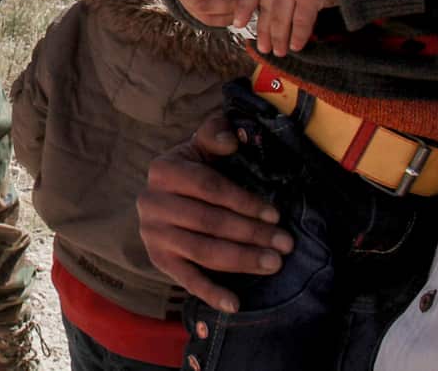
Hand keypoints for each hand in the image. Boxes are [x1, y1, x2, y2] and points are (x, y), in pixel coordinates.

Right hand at [137, 113, 293, 312]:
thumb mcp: (200, 148)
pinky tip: (235, 303)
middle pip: (208, 221)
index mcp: (164, 170)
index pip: (208, 187)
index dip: (243, 201)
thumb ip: (214, 135)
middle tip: (285, 244)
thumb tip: (231, 140)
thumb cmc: (192, 170)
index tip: (276, 214)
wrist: (162, 198)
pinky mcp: (158, 259)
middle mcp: (151, 202)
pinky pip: (186, 279)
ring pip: (202, 250)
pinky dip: (210, 293)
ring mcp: (153, 233)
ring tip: (273, 263)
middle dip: (251, 233)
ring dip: (241, 259)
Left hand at [233, 0, 337, 56]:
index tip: (237, 24)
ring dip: (279, 38)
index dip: (242, 9)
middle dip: (263, 31)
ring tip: (278, 52)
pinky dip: (298, 36)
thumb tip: (267, 12)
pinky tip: (296, 46)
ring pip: (280, 18)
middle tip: (262, 48)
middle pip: (265, 8)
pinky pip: (301, 21)